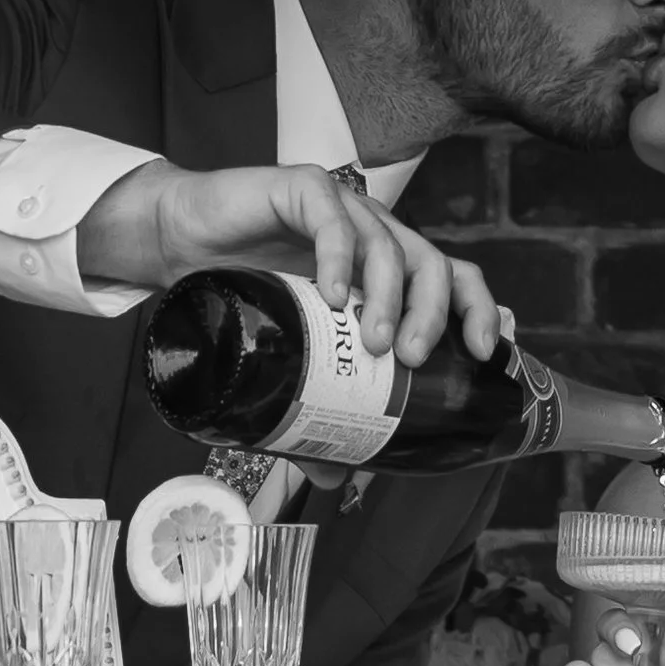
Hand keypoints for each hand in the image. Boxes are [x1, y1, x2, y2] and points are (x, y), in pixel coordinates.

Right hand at [79, 159, 502, 367]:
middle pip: (434, 265)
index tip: (485, 353)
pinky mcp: (302, 190)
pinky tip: (331, 295)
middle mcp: (374, 236)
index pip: (453, 281)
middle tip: (412, 359)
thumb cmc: (244, 291)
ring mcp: (342, 210)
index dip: (478, 311)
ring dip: (390, 295)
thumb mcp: (289, 350)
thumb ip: (315, 403)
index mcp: (385, 270)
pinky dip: (338, 258)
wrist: (179, 240)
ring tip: (374, 342)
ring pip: (389, 244)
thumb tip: (334, 475)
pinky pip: (333, 219)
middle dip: (436, 314)